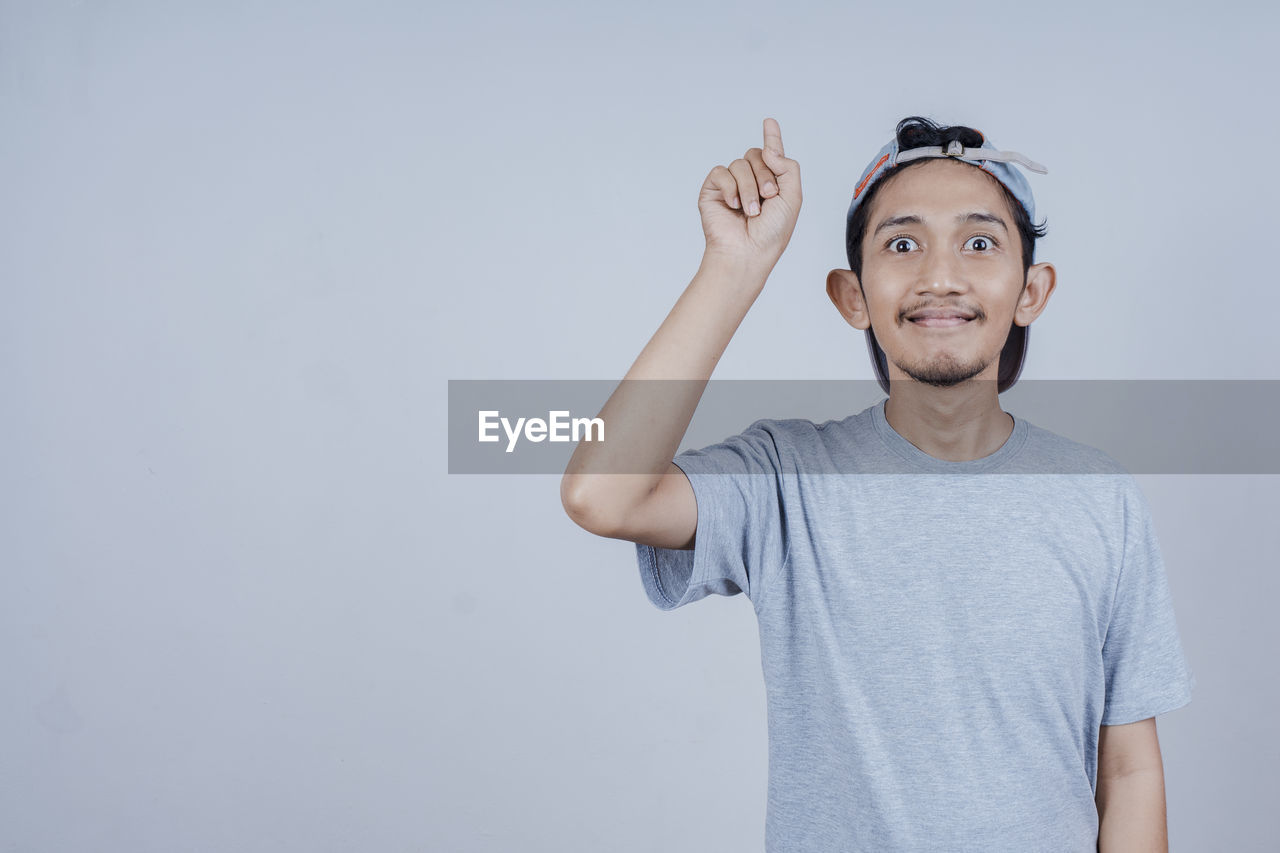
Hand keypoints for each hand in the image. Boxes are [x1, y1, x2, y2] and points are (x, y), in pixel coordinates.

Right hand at [697, 117, 802, 270]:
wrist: (747, 252)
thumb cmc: (771, 232)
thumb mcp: (792, 197)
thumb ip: (788, 166)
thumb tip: (768, 148)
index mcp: (772, 182)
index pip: (772, 154)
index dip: (772, 137)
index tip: (769, 122)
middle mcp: (751, 181)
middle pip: (756, 154)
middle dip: (765, 174)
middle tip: (768, 197)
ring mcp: (731, 185)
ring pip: (740, 164)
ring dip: (749, 188)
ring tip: (751, 211)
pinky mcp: (713, 190)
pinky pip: (721, 172)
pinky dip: (730, 188)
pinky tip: (733, 206)